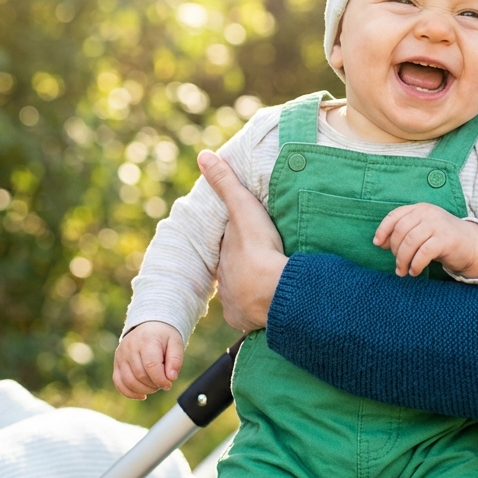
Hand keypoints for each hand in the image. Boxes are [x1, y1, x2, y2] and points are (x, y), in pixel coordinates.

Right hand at [112, 321, 184, 398]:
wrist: (149, 325)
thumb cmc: (164, 336)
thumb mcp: (176, 343)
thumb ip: (176, 360)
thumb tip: (171, 378)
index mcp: (147, 340)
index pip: (151, 365)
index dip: (161, 379)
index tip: (169, 383)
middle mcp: (130, 347)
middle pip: (140, 375)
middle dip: (154, 385)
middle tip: (163, 382)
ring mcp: (121, 355)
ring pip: (129, 381)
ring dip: (144, 390)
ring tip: (154, 386)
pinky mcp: (116, 363)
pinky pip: (118, 383)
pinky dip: (130, 393)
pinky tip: (142, 395)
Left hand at [198, 150, 287, 331]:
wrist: (274, 289)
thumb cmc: (258, 247)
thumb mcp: (242, 208)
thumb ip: (225, 183)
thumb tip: (204, 155)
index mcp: (223, 258)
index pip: (228, 251)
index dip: (237, 247)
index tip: (249, 245)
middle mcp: (225, 284)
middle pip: (235, 275)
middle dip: (244, 272)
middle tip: (262, 267)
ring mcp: (235, 305)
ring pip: (243, 297)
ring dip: (253, 294)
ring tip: (270, 289)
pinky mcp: (247, 322)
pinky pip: (252, 317)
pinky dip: (260, 313)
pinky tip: (272, 308)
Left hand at [373, 203, 477, 278]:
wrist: (472, 245)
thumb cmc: (441, 240)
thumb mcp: (421, 232)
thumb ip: (403, 234)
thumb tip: (380, 242)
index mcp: (420, 209)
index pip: (395, 216)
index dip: (383, 230)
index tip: (378, 244)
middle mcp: (428, 213)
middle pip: (401, 230)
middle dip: (395, 250)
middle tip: (397, 264)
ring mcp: (438, 225)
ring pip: (410, 242)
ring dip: (402, 259)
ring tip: (403, 271)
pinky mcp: (446, 239)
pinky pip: (423, 252)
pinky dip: (415, 264)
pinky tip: (414, 271)